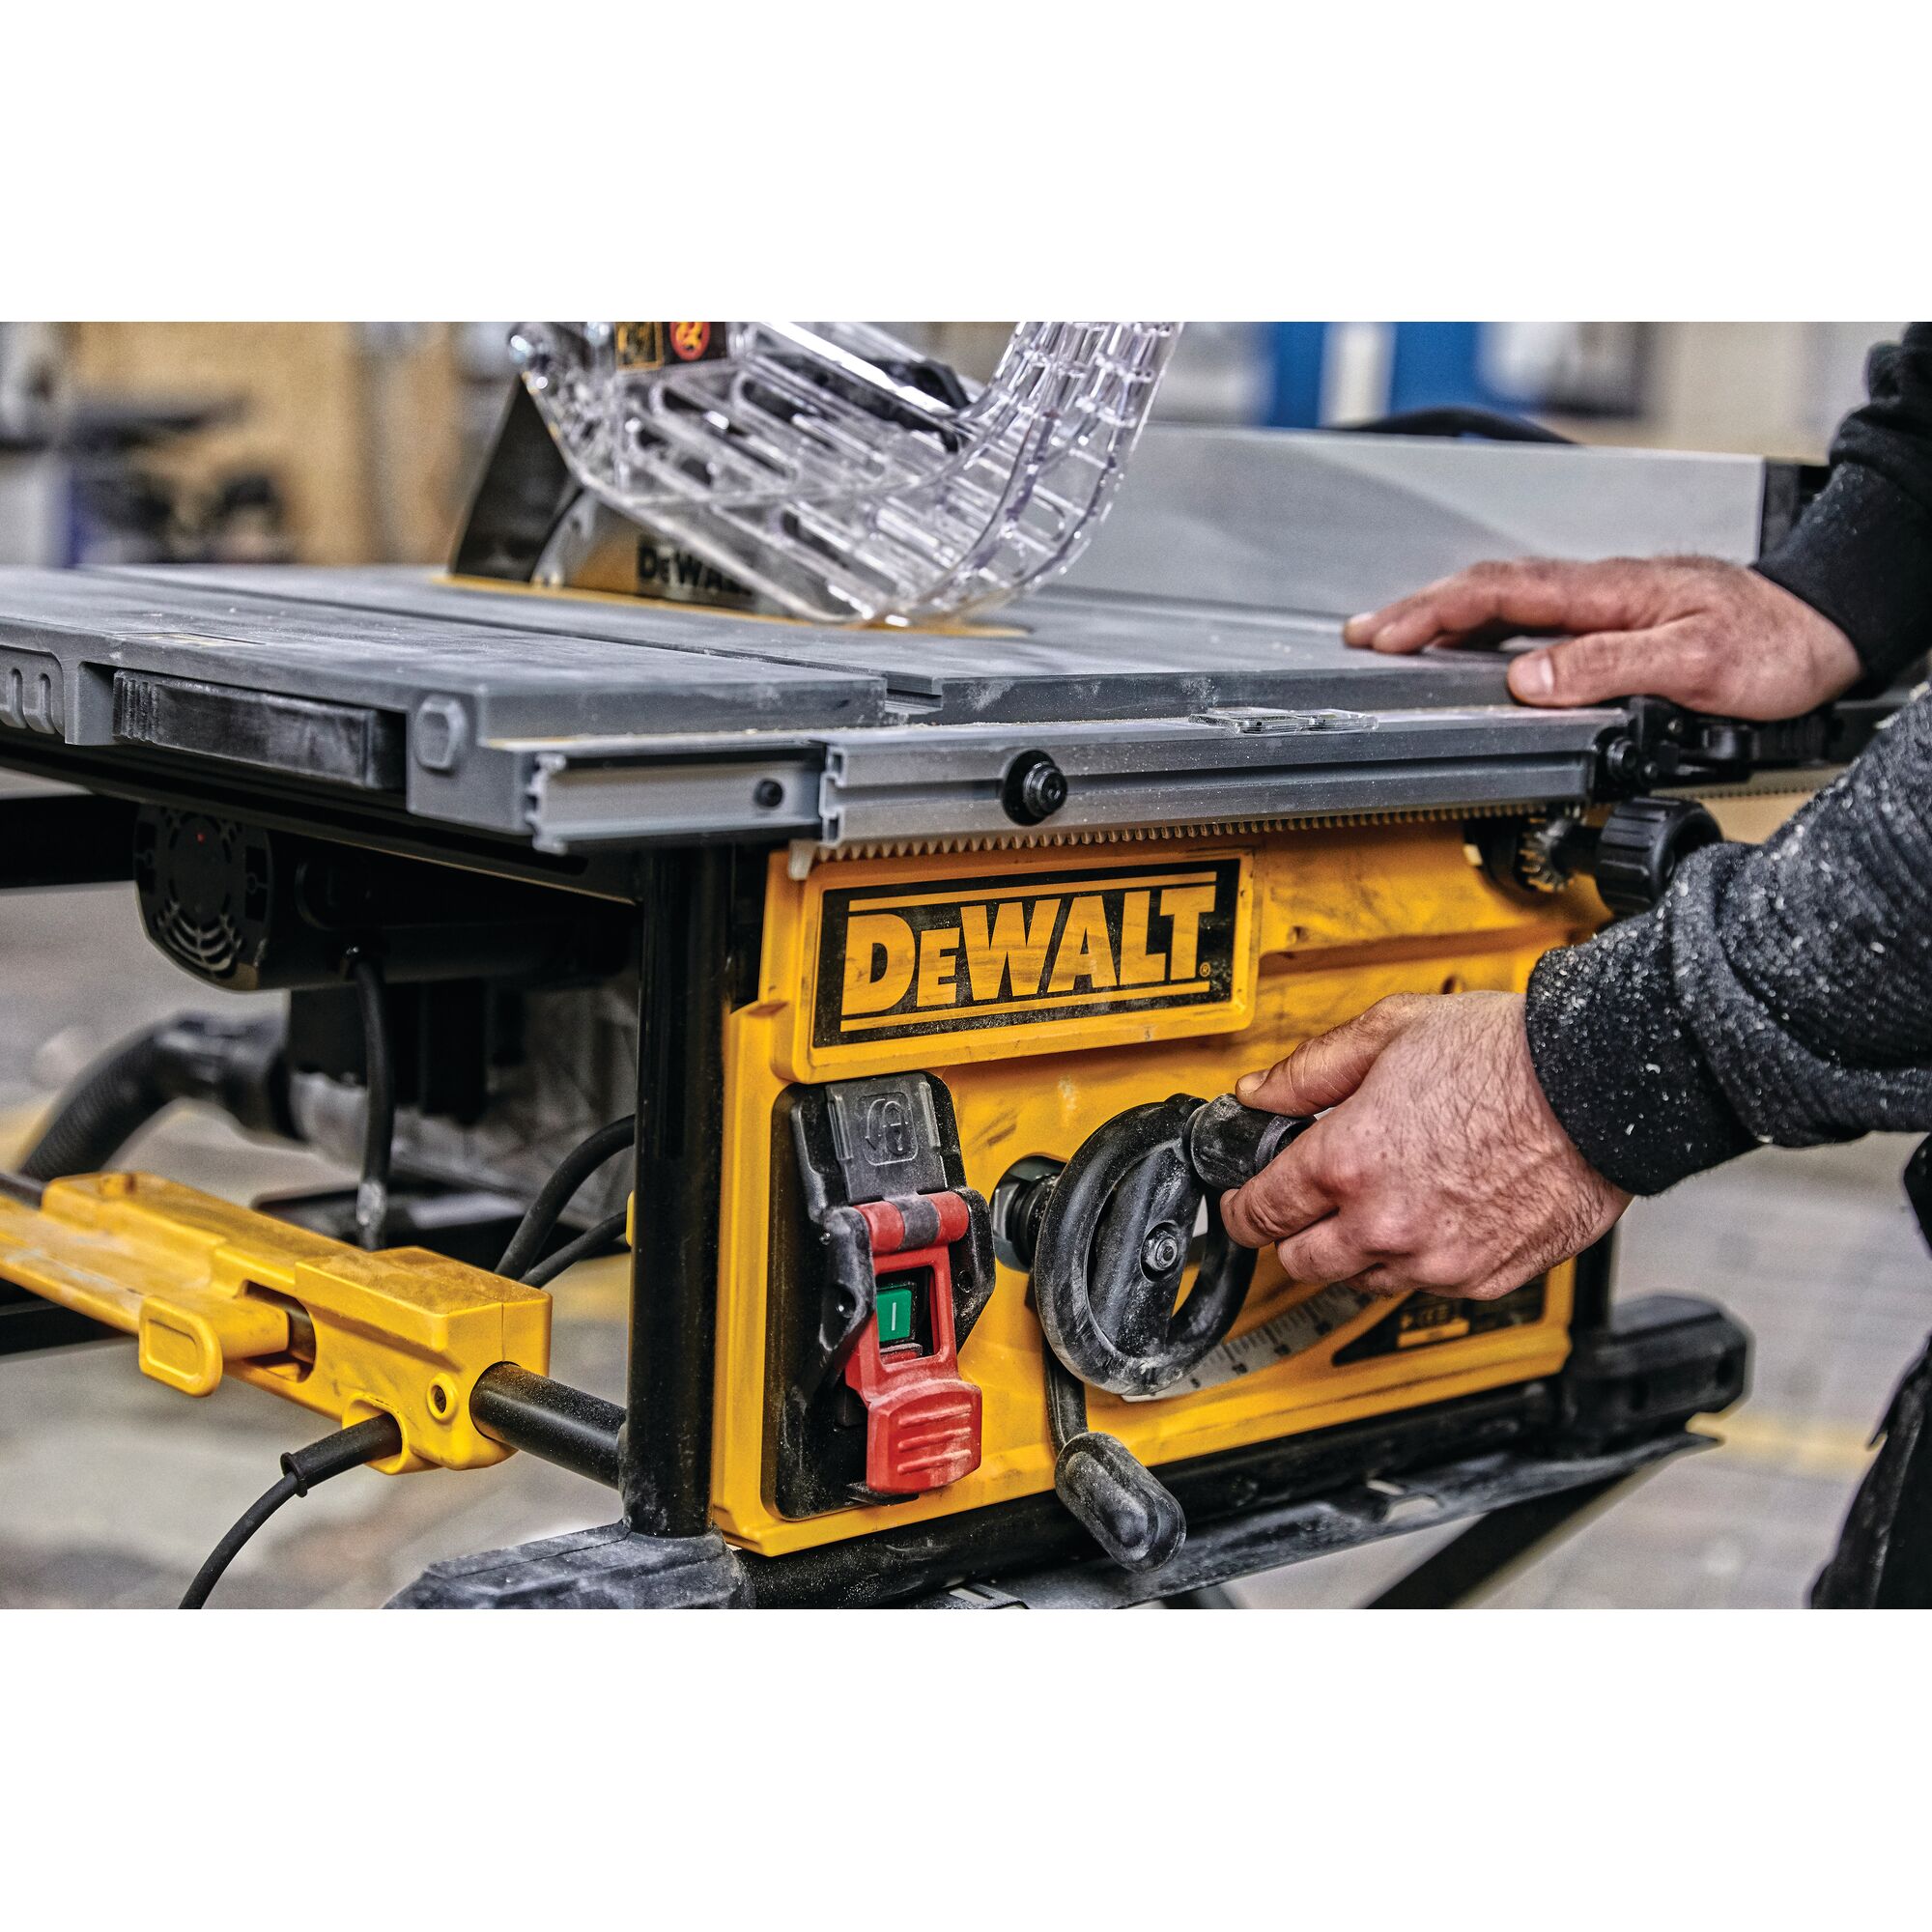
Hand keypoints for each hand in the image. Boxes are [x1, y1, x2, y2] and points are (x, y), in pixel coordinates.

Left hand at [1220, 993, 1628, 1300]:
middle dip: (1293, 1232)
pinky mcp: (1483, 1277)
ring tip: (1378, 1201)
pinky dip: (1416, 1260)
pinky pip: (1425, 1285)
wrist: (1599, 1085)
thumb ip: (1308, 1071)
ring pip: (1360, 1281)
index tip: (1244, 1200)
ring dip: (1354, 1250)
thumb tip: (1260, 1093)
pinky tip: (1430, 1215)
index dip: (1241, 1204)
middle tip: (1306, 1201)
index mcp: (1346, 1163)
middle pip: (1299, 1261)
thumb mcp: (1388, 1032)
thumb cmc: (1507, 1054)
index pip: (1259, 1212)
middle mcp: (1384, 1223)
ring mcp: (1436, 1258)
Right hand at [1342, 555, 1859, 720]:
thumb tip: (1530, 681)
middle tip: (1364, 636)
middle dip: (1417, 612)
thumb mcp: (1695, 661)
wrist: (1825, 628)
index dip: (1435, 613)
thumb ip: (1608, 667)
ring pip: (1507, 604)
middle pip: (1489, 592)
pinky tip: (1473, 650)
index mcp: (1608, 593)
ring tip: (1397, 640)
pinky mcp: (1615, 624)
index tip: (1386, 637)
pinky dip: (1484, 631)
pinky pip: (1533, 621)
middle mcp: (1600, 592)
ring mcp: (1605, 606)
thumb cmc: (1774, 643)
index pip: (1501, 593)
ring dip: (1445, 619)